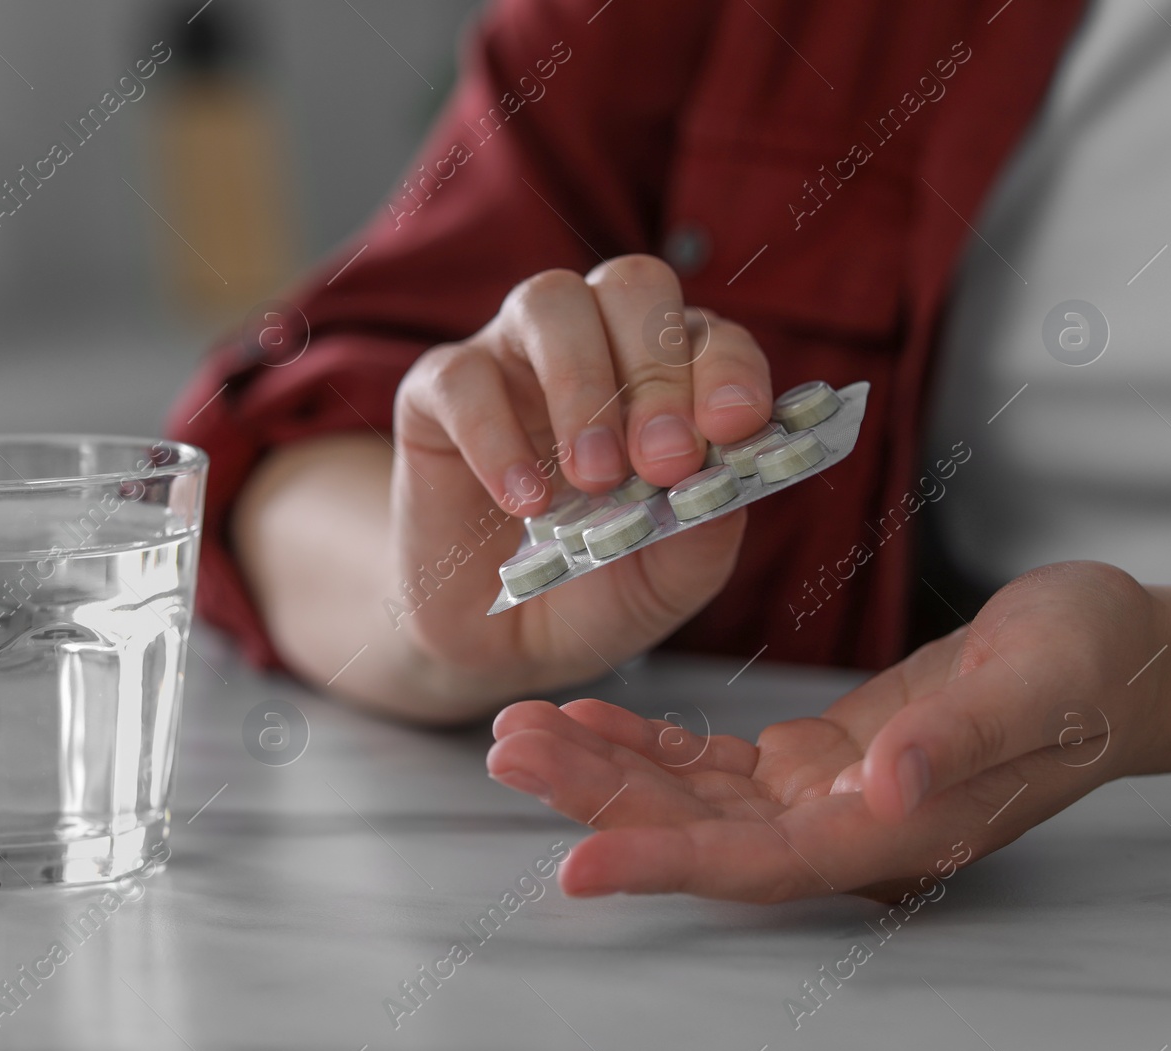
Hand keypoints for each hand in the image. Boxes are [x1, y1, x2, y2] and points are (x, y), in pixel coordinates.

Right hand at [391, 255, 773, 701]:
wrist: (506, 643)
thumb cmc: (601, 589)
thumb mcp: (671, 577)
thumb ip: (706, 529)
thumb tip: (724, 479)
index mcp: (669, 376)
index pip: (710, 336)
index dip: (727, 370)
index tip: (734, 426)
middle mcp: (596, 344)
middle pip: (632, 287)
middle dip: (657, 370)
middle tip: (663, 461)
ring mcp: (513, 359)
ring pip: (549, 301)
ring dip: (582, 385)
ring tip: (595, 479)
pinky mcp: (436, 394)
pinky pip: (462, 377)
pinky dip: (496, 435)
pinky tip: (526, 502)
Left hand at [486, 562, 1170, 900]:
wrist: (1114, 653)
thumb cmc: (1090, 670)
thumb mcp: (1036, 688)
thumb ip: (957, 742)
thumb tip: (879, 792)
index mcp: (891, 833)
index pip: (756, 866)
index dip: (664, 866)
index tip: (575, 865)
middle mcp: (842, 830)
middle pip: (697, 830)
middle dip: (596, 797)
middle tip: (506, 750)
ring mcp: (824, 796)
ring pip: (690, 797)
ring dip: (603, 768)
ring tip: (522, 732)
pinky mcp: (815, 756)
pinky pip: (713, 761)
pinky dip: (648, 742)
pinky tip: (593, 719)